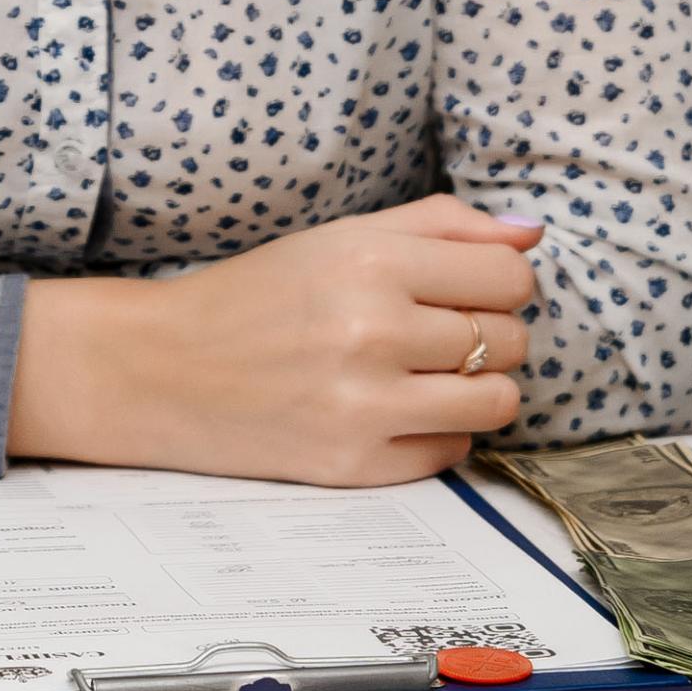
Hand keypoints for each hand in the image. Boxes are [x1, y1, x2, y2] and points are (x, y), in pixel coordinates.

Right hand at [7, 196, 537, 487]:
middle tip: (436, 332)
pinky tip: (395, 411)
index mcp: (370, 260)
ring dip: (478, 388)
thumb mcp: (338, 237)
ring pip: (498, 401)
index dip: (499, 281)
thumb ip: (438, 224)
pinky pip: (453, 452)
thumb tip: (530, 233)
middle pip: (508, 338)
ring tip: (431, 376)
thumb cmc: (254, 296)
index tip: (467, 288)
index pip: (509, 274)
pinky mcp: (354, 465)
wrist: (160, 369)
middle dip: (487, 333)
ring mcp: (365, 404)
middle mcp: (372, 330)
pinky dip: (438, 433)